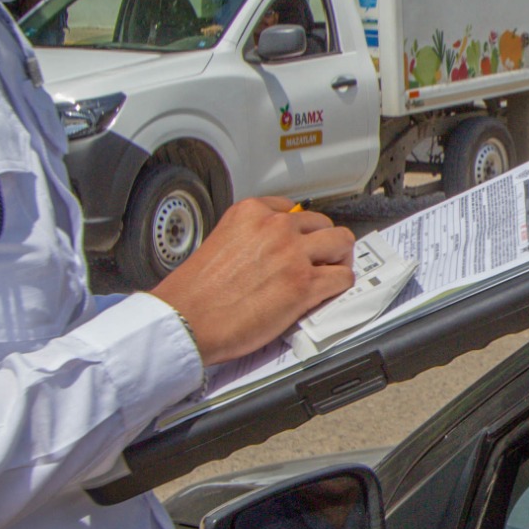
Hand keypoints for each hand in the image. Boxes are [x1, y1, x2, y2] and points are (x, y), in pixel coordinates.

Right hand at [154, 198, 355, 363]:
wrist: (185, 320)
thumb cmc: (195, 292)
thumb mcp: (219, 241)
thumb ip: (249, 238)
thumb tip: (268, 250)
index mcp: (251, 212)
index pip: (293, 209)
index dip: (299, 230)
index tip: (300, 241)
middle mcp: (276, 227)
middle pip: (322, 224)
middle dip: (322, 242)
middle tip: (319, 260)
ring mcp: (293, 254)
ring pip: (341, 242)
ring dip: (338, 259)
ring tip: (330, 273)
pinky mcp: (304, 285)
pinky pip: (342, 277)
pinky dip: (340, 286)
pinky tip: (328, 293)